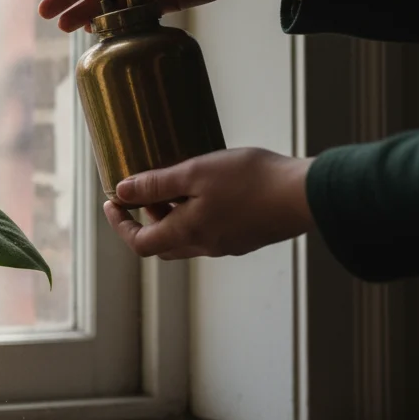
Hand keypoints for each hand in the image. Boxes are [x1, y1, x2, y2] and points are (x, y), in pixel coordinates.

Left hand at [103, 148, 314, 259]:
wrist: (306, 195)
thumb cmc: (249, 180)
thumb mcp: (195, 172)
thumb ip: (156, 184)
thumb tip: (122, 192)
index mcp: (188, 234)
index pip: (139, 243)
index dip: (120, 225)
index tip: (112, 203)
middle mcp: (206, 246)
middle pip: (162, 243)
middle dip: (146, 219)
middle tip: (143, 191)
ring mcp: (229, 244)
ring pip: (188, 237)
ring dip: (173, 215)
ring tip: (175, 183)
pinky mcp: (248, 237)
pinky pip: (211, 231)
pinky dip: (197, 215)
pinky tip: (208, 188)